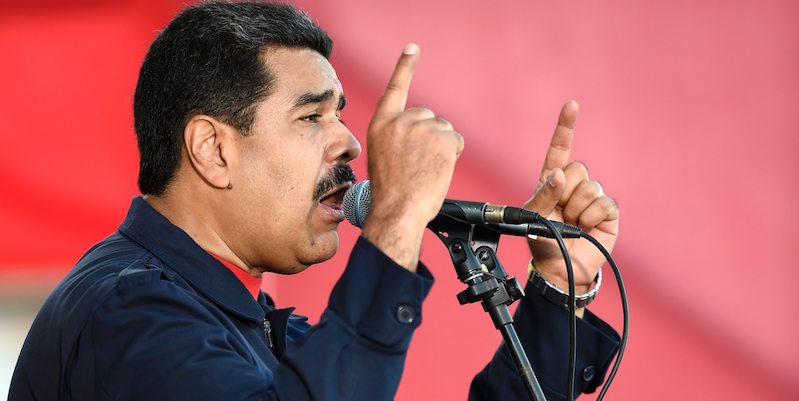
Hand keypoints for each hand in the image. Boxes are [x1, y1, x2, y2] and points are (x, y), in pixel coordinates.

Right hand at [361, 44, 464, 271]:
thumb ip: (398, 138)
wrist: (397, 210)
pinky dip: (452, 155)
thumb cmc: (391, 193)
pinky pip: (455, 142)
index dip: (405, 67)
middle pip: (428, 117)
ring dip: (441, 148)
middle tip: (419, 164)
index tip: (413, 48)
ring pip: (443, 130)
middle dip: (429, 137)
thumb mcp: (384, 157)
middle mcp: (400, 121)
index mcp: (381, 125)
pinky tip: (437, 169)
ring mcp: (421, 127)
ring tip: (425, 170)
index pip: (395, 89)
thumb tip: (421, 137)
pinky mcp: (441, 137)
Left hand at [523, 101, 618, 295]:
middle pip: (578, 168)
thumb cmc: (542, 242)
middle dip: (566, 190)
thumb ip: (544, 194)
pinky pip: (603, 203)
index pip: (559, 150)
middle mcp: (573, 186)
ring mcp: (592, 198)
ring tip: (572, 223)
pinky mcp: (608, 213)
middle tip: (560, 212)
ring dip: (577, 208)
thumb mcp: (533, 217)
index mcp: (552, 182)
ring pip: (590, 186)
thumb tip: (560, 173)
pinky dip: (591, 217)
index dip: (566, 127)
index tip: (571, 105)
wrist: (560, 270)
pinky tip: (586, 228)